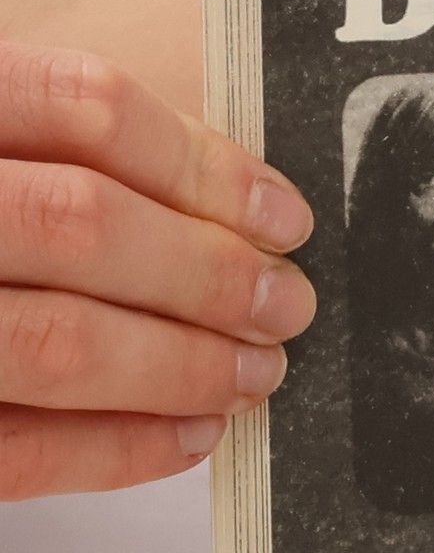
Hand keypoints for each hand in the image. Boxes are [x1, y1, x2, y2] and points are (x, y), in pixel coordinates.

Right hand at [0, 41, 315, 498]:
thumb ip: (49, 148)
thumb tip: (223, 202)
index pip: (78, 105)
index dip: (202, 161)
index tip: (281, 212)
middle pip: (80, 224)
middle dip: (208, 273)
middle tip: (287, 302)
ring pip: (56, 340)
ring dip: (181, 363)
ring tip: (257, 371)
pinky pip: (12, 447)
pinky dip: (116, 447)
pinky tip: (188, 434)